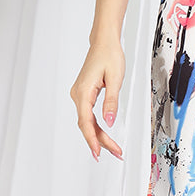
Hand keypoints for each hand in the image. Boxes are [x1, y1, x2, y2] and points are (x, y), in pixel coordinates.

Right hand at [70, 37, 125, 160]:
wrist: (104, 42)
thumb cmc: (109, 55)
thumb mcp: (115, 78)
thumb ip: (112, 101)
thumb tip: (109, 121)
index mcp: (83, 92)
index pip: (86, 121)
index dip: (92, 139)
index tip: (98, 152)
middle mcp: (78, 95)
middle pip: (87, 125)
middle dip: (100, 141)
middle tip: (116, 153)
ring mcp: (80, 95)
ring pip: (88, 121)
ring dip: (99, 136)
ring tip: (113, 149)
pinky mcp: (84, 94)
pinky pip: (88, 115)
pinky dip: (96, 127)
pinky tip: (103, 136)